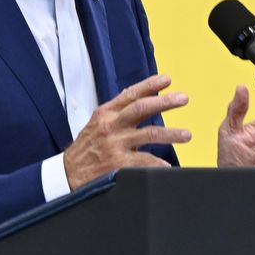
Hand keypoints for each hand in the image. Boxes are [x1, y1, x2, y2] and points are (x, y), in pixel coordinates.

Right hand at [63, 74, 189, 188]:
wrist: (67, 175)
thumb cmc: (85, 148)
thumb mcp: (96, 123)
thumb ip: (116, 111)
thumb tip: (136, 94)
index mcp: (106, 113)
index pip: (131, 94)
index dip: (150, 85)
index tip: (167, 79)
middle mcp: (111, 126)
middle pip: (142, 108)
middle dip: (165, 102)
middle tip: (183, 98)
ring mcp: (115, 145)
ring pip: (149, 134)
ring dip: (171, 133)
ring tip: (187, 134)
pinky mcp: (117, 164)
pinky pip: (143, 161)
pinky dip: (158, 163)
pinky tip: (168, 165)